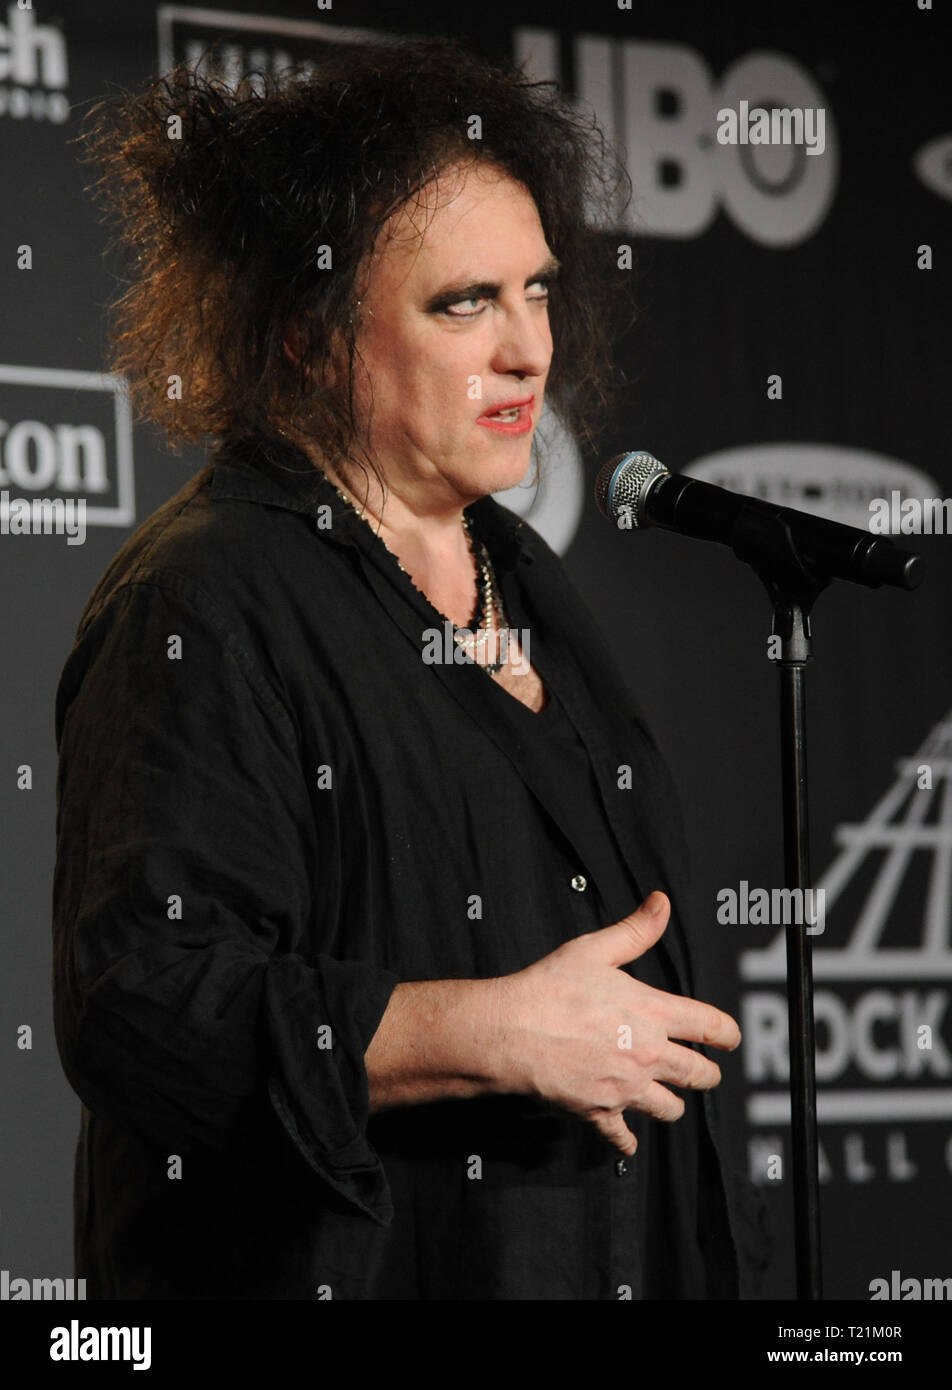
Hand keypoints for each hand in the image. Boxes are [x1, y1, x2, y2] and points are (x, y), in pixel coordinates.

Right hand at [490, 891, 740, 1155]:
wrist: (510, 1031)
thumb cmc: (548, 989)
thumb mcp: (594, 949)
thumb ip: (634, 930)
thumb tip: (661, 904)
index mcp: (652, 1012)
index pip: (709, 1026)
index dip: (727, 1033)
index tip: (731, 1038)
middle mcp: (647, 1053)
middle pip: (699, 1074)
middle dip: (707, 1074)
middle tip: (706, 1072)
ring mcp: (626, 1087)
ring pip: (670, 1108)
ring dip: (673, 1104)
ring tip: (670, 1099)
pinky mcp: (600, 1111)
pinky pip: (623, 1137)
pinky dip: (627, 1141)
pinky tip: (627, 1140)